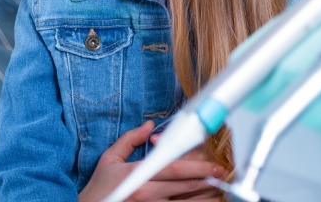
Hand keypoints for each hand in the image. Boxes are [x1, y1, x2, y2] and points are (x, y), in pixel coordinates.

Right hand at [78, 121, 226, 201]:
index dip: (197, 168)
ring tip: (215, 192)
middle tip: (220, 177)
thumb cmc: (100, 187)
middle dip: (206, 182)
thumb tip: (149, 126)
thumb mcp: (109, 159)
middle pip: (184, 188)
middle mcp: (147, 195)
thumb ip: (130, 140)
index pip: (173, 170)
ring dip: (203, 198)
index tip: (212, 166)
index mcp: (137, 176)